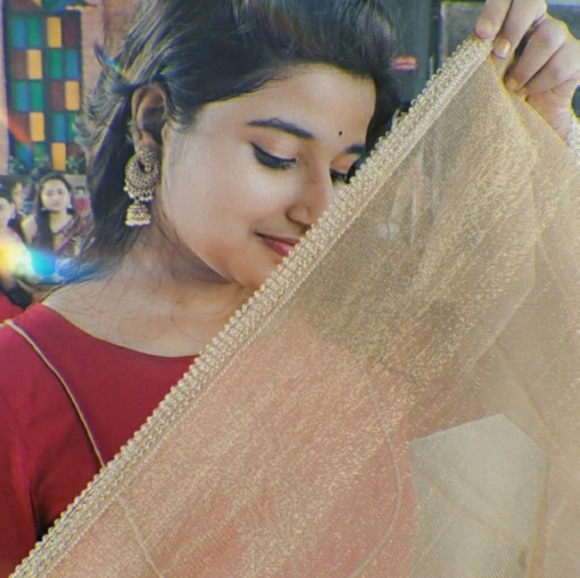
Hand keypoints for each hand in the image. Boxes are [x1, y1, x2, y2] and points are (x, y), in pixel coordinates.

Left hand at [475, 0, 579, 140]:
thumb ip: (480, 56)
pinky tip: (529, 91)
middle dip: (512, 28)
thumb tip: (474, 42)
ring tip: (511, 86)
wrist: (525, 118)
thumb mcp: (485, 74)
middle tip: (499, 55)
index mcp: (512, 20)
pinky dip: (540, 82)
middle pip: (532, 2)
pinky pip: (560, 64)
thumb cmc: (499, 93)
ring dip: (525, 65)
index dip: (495, 10)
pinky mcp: (575, 59)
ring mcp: (560, 39)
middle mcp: (538, 23)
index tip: (482, 34)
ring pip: (548, 37)